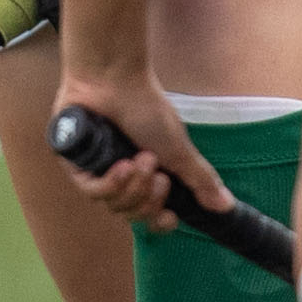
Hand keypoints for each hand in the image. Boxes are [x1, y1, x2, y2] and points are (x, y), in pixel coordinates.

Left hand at [51, 71, 234, 233]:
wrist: (114, 79)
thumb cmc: (146, 107)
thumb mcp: (179, 149)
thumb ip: (200, 179)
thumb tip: (225, 206)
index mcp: (147, 175)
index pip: (151, 215)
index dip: (160, 222)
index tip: (170, 216)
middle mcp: (122, 177)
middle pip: (134, 214)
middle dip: (150, 198)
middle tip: (158, 174)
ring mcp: (97, 171)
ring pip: (114, 205)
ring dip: (133, 186)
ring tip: (140, 159)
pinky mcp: (75, 164)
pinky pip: (91, 191)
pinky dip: (110, 183)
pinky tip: (121, 166)